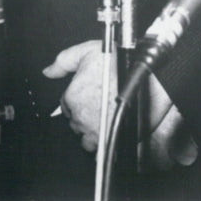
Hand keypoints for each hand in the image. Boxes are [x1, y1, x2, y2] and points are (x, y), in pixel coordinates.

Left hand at [43, 40, 197, 167]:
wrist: (151, 77)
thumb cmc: (122, 63)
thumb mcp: (89, 51)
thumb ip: (64, 61)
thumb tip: (48, 71)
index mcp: (72, 97)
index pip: (67, 104)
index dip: (79, 98)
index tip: (92, 93)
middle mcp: (80, 117)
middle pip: (75, 122)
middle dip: (86, 114)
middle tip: (102, 102)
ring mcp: (94, 131)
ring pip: (85, 138)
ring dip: (93, 130)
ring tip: (107, 117)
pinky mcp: (109, 141)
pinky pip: (100, 149)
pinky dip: (104, 141)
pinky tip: (112, 128)